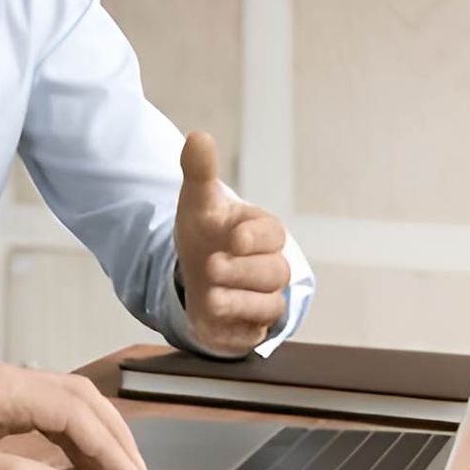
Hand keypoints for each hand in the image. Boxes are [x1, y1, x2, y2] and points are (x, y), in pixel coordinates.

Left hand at [0, 360, 146, 469]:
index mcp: (2, 385)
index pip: (73, 409)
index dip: (106, 444)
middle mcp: (7, 380)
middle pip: (80, 398)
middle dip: (113, 433)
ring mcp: (2, 392)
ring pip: (68, 403)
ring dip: (97, 434)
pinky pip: (50, 416)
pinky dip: (74, 437)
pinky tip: (81, 464)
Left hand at [175, 131, 291, 356]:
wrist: (195, 273)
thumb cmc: (206, 233)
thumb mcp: (197, 203)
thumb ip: (199, 172)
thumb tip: (198, 136)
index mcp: (261, 232)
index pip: (271, 233)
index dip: (255, 236)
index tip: (233, 237)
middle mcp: (268, 266)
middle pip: (273, 272)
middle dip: (244, 271)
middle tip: (213, 267)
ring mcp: (263, 298)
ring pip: (269, 305)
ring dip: (240, 302)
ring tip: (211, 299)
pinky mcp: (251, 327)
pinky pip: (254, 333)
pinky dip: (237, 329)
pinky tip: (215, 322)